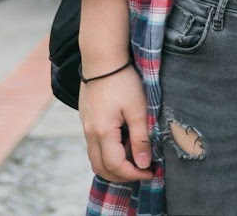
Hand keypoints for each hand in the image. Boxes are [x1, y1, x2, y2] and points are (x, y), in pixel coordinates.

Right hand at [79, 62, 154, 182]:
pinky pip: (94, 146)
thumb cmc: (123, 81)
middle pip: (100, 168)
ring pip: (95, 158)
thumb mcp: (138, 109)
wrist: (102, 60)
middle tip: (141, 171)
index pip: (116, 166)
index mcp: (103, 133)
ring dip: (113, 165)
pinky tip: (123, 143)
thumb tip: (143, 164)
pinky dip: (107, 153)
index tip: (150, 172)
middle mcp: (90, 133)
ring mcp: (85, 127)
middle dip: (121, 176)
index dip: (134, 174)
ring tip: (134, 158)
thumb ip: (140, 139)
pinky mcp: (86, 120)